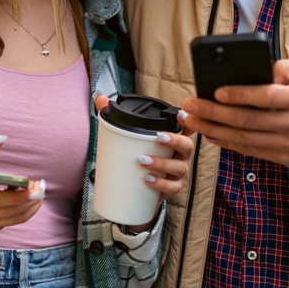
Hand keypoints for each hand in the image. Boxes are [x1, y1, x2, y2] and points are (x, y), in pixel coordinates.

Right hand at [0, 135, 42, 238]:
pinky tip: (20, 197)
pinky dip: (19, 212)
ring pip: (14, 220)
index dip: (23, 196)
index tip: (37, 185)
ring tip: (37, 192)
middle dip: (33, 199)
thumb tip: (2, 139)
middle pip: (13, 212)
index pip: (2, 201)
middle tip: (42, 185)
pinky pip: (8, 223)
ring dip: (30, 207)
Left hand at [95, 93, 194, 230]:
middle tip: (159, 137)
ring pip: (179, 167)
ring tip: (142, 160)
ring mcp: (176, 173)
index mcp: (172, 140)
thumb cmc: (136, 157)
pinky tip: (148, 179)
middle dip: (175, 140)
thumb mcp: (125, 137)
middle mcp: (179, 155)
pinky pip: (172, 187)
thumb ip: (114, 116)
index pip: (185, 128)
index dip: (187, 121)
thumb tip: (101, 98)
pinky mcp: (170, 188)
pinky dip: (160, 183)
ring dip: (162, 163)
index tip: (180, 114)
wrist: (137, 189)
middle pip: (187, 146)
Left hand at [180, 57, 288, 168]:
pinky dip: (227, 143)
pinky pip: (250, 151)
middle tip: (192, 105)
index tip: (215, 91)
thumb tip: (258, 71)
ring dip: (214, 130)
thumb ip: (288, 66)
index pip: (265, 97)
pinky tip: (211, 134)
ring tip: (193, 120)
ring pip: (244, 139)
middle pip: (247, 120)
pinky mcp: (284, 158)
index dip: (238, 95)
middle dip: (214, 113)